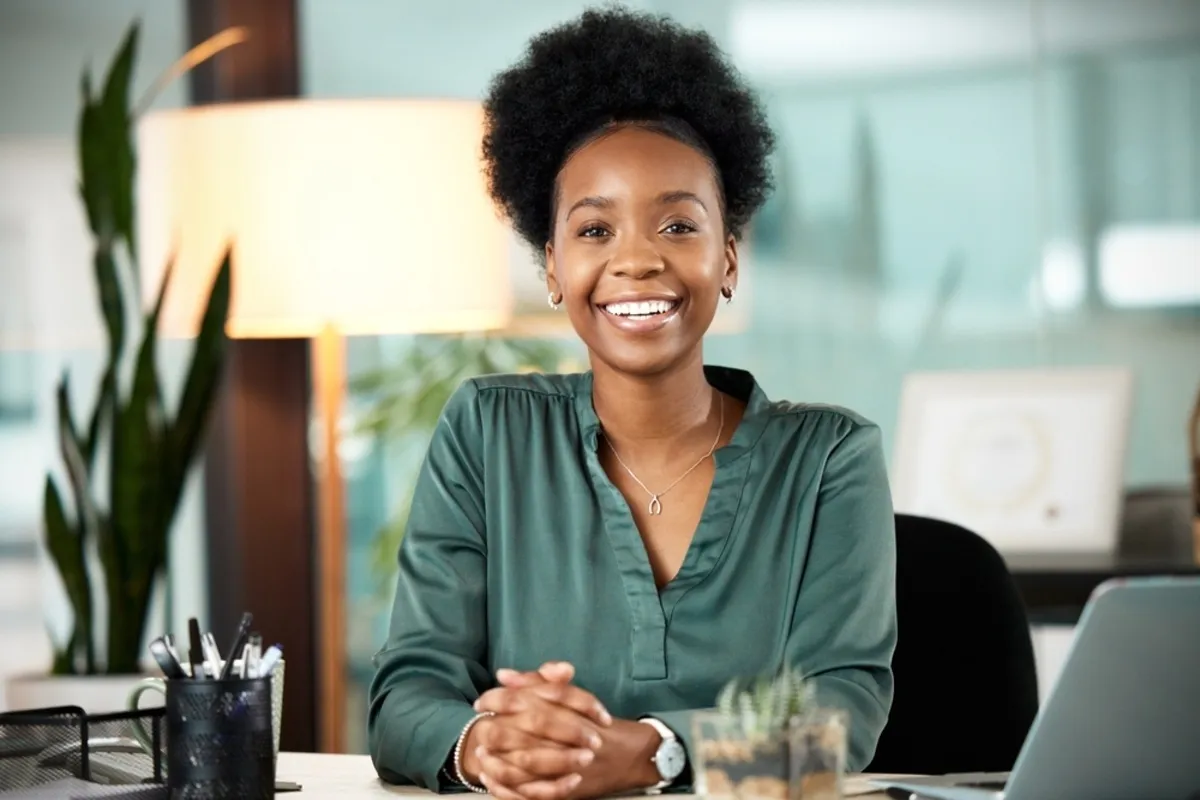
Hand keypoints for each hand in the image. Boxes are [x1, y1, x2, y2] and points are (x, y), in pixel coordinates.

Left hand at [468, 663, 660, 799]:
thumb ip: (539, 682)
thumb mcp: (574, 696)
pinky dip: (512, 789)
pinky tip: (494, 782)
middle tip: (478, 727)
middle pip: (526, 730)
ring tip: (481, 756)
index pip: (531, 699)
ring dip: (499, 760)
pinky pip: (537, 792)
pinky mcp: (571, 789)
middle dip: (497, 729)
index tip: (482, 701)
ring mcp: (571, 764)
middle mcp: (571, 734)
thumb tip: (504, 674)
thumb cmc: (598, 723)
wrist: (633, 755)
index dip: (501, 699)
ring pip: (528, 764)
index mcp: (571, 708)